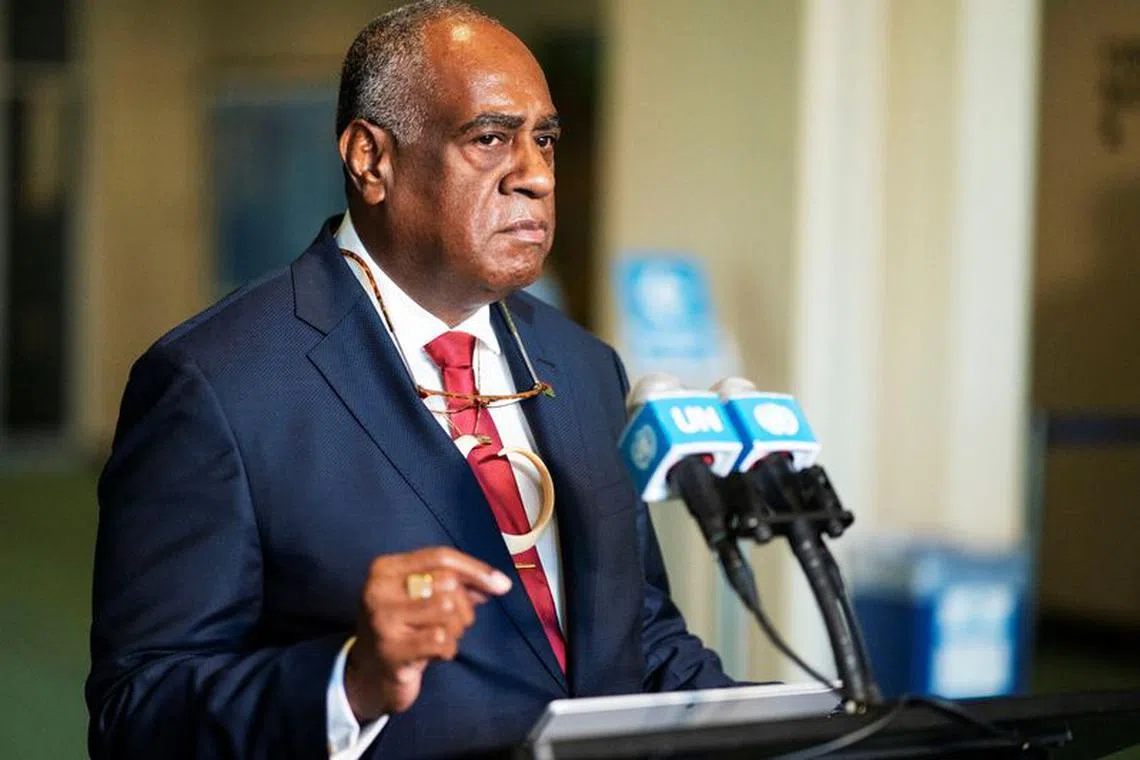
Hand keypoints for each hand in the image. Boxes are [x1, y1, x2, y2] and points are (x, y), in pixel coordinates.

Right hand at [344, 547, 511, 720]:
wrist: (370, 676)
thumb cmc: (405, 629)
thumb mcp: (423, 597)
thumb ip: (456, 583)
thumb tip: (497, 583)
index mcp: (385, 568)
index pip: (440, 557)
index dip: (475, 569)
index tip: (502, 584)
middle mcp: (378, 590)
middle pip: (446, 582)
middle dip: (464, 605)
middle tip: (458, 623)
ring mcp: (382, 621)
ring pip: (446, 609)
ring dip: (456, 629)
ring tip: (443, 638)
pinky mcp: (391, 651)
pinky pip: (440, 640)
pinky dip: (448, 649)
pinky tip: (436, 654)